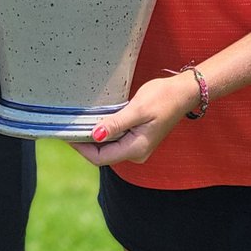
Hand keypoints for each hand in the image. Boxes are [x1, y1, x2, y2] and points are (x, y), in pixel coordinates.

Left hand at [70, 70, 201, 166]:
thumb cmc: (163, 97)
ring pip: (108, 148)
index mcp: (136, 149)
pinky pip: (115, 140)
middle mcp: (136, 152)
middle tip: (67, 127)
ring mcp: (137, 146)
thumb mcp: (138, 109)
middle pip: (103, 155)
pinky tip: (94, 121)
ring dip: (93, 138)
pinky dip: (103, 133)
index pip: (101, 158)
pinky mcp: (137, 137)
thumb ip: (116, 124)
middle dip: (84, 144)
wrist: (183, 93)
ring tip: (77, 123)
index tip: (66, 135)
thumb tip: (95, 136)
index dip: (82, 149)